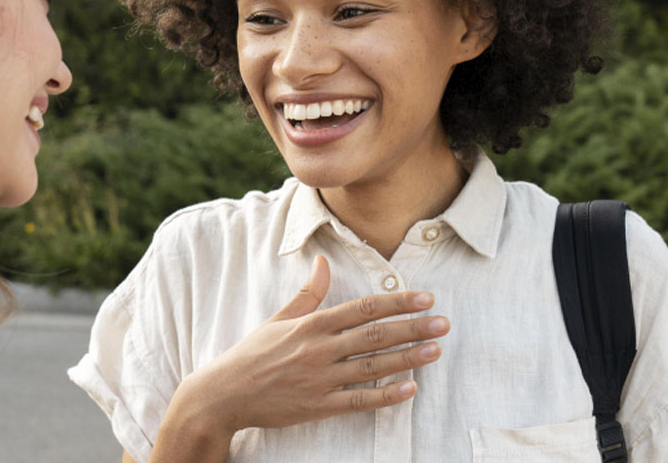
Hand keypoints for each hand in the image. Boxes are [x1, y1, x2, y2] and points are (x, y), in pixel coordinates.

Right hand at [173, 255, 447, 434]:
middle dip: (411, 328)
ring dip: (406, 359)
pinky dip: (385, 396)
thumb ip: (308, 293)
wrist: (224, 394)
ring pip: (372, 367)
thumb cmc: (252, 354)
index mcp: (311, 325)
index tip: (424, 298)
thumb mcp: (278, 318)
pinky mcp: (318, 406)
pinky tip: (410, 390)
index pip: (362, 309)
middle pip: (374, 336)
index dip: (396, 303)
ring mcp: (320, 379)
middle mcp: (318, 350)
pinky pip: (359, 401)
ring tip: (434, 351)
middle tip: (442, 323)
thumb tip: (324, 262)